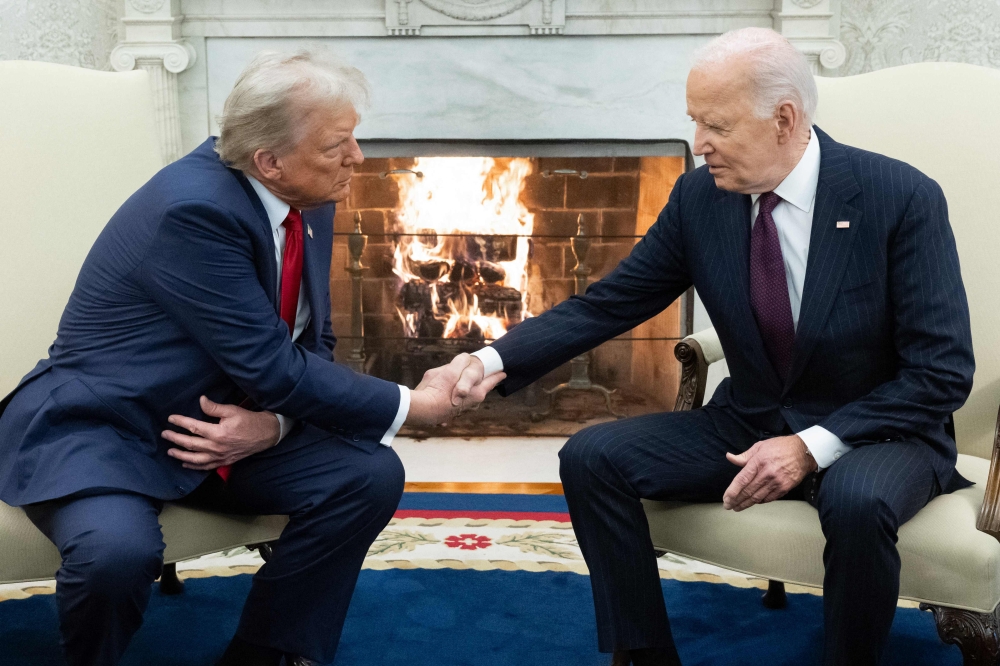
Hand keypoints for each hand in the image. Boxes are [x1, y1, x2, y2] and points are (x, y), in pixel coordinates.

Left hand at [163, 395, 280, 469]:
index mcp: (217, 433)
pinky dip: (194, 466)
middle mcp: (216, 447)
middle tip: (164, 434)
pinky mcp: (224, 461)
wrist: (265, 434)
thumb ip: (214, 408)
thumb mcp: (232, 410)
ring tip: (170, 451)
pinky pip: (205, 466)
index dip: (180, 422)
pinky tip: (186, 464)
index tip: (171, 419)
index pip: (194, 427)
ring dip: (181, 455)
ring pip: (195, 458)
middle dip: (175, 438)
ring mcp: (220, 456)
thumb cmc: (249, 420)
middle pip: (190, 444)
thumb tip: (200, 401)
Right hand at [406, 354, 504, 425]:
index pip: (491, 382)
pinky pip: (454, 404)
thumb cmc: (437, 389)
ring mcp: (460, 412)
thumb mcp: (450, 370)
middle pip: (479, 391)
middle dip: (481, 384)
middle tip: (486, 378)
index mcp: (476, 393)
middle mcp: (471, 405)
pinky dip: (452, 398)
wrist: (422, 411)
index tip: (503, 373)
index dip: (497, 376)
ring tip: (464, 385)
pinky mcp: (448, 415)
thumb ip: (461, 362)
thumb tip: (465, 358)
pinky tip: (445, 396)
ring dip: (465, 392)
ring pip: (466, 398)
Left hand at [722, 434, 816, 511]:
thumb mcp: (760, 446)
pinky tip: (753, 502)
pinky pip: (769, 498)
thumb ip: (744, 456)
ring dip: (746, 504)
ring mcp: (776, 482)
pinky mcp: (784, 488)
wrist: (804, 452)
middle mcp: (767, 473)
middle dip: (736, 500)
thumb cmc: (780, 447)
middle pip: (748, 491)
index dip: (732, 491)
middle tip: (728, 506)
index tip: (726, 499)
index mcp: (759, 461)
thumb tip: (729, 457)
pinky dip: (759, 501)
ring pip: (757, 497)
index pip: (742, 479)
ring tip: (737, 507)